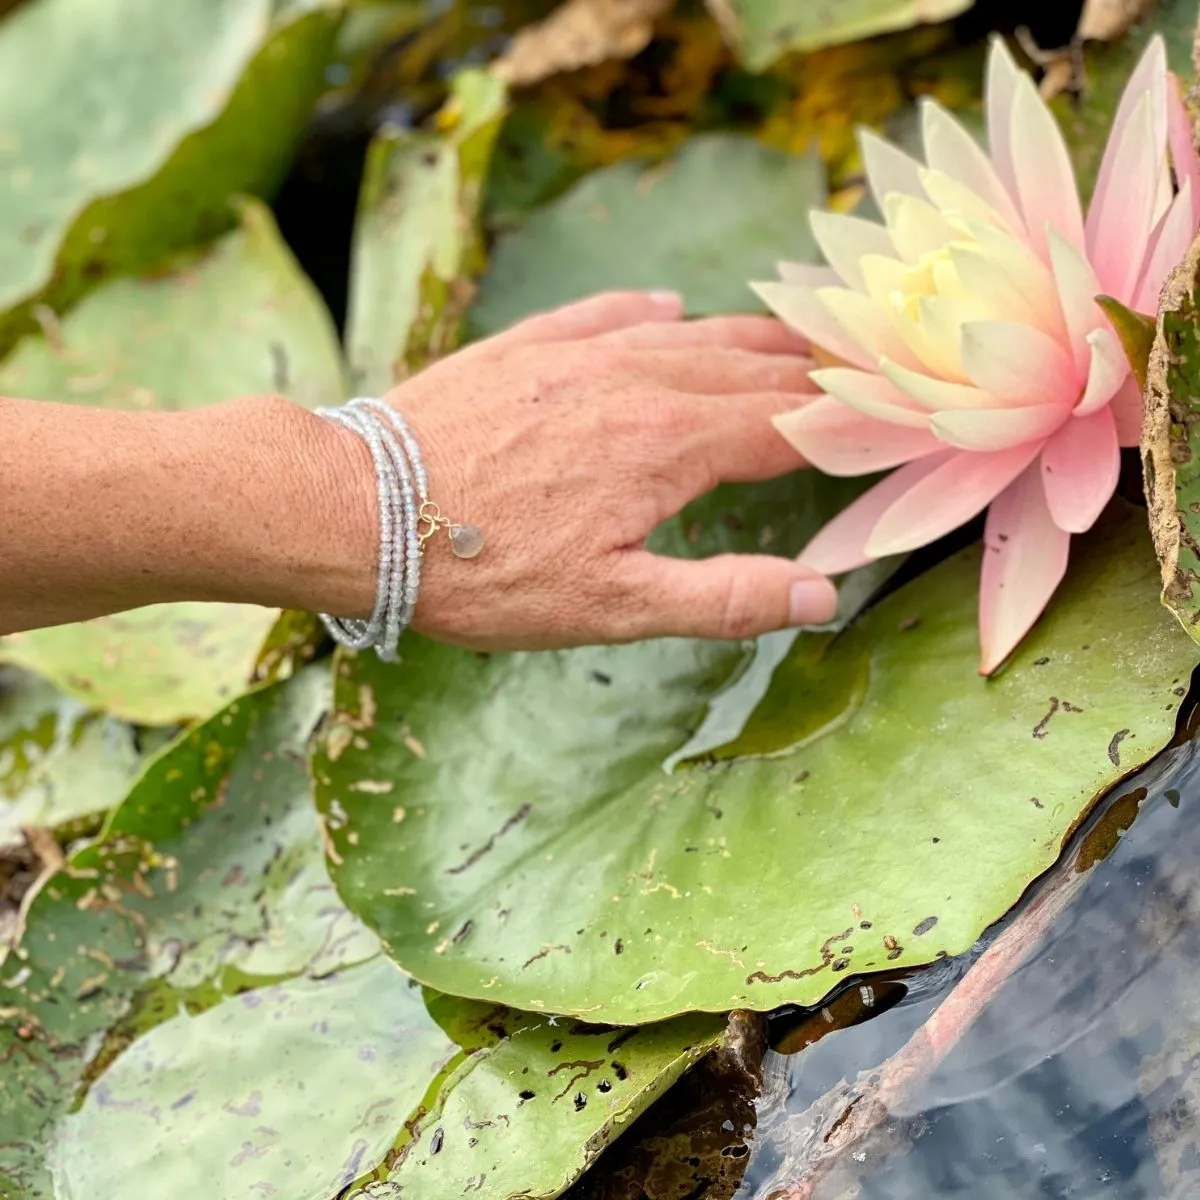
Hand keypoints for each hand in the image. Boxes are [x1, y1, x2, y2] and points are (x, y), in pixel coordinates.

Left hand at [358, 291, 836, 650]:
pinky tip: (667, 304)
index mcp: (669, 443)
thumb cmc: (481, 570)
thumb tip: (824, 595)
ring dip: (748, 334)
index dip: (844, 424)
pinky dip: (650, 309)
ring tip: (792, 333)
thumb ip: (724, 597)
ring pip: (687, 331)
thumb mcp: (610, 607)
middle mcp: (636, 379)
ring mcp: (577, 354)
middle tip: (858, 370)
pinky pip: (605, 312)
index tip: (888, 422)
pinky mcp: (524, 347)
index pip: (786, 424)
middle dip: (810, 374)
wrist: (354, 507)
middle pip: (747, 367)